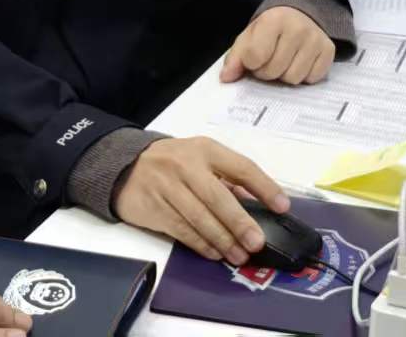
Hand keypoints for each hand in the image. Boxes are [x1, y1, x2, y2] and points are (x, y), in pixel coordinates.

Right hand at [112, 135, 288, 264]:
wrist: (123, 166)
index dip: (264, 187)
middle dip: (240, 222)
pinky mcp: (154, 207)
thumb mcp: (199, 159)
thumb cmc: (171, 163)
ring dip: (222, 240)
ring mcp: (167, 186)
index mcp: (205, 149)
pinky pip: (182, 230)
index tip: (282, 206)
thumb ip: (226, 179)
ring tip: (238, 255)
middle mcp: (186, 165)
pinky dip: (201, 244)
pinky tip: (215, 252)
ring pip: (200, 218)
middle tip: (257, 242)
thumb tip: (256, 205)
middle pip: (218, 197)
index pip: (241, 167)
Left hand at [219, 5, 334, 85]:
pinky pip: (311, 79)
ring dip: (285, 75)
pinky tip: (300, 61)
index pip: (254, 57)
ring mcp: (315, 39)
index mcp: (273, 20)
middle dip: (267, 71)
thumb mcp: (248, 37)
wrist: (299, 14)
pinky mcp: (329, 50)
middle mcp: (297, 28)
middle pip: (273, 71)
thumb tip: (226, 78)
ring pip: (293, 78)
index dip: (251, 63)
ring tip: (284, 61)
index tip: (254, 56)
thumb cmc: (270, 30)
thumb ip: (235, 58)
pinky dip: (303, 75)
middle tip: (270, 59)